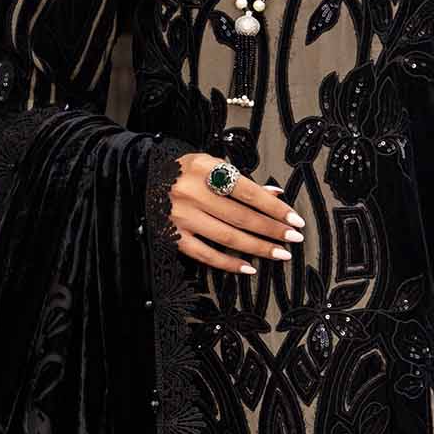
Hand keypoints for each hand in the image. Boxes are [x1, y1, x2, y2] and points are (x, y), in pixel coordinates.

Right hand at [169, 153, 304, 274]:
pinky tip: (249, 268)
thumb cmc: (182, 172)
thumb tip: (276, 194)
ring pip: (228, 238)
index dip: (275, 209)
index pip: (248, 192)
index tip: (295, 220)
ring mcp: (182, 217)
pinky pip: (206, 255)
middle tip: (294, 239)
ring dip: (258, 248)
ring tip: (280, 254)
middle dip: (272, 230)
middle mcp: (192, 192)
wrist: (138, 179)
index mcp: (205, 169)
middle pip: (241, 217)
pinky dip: (229, 264)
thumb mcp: (210, 165)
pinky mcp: (173, 237)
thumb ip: (241, 180)